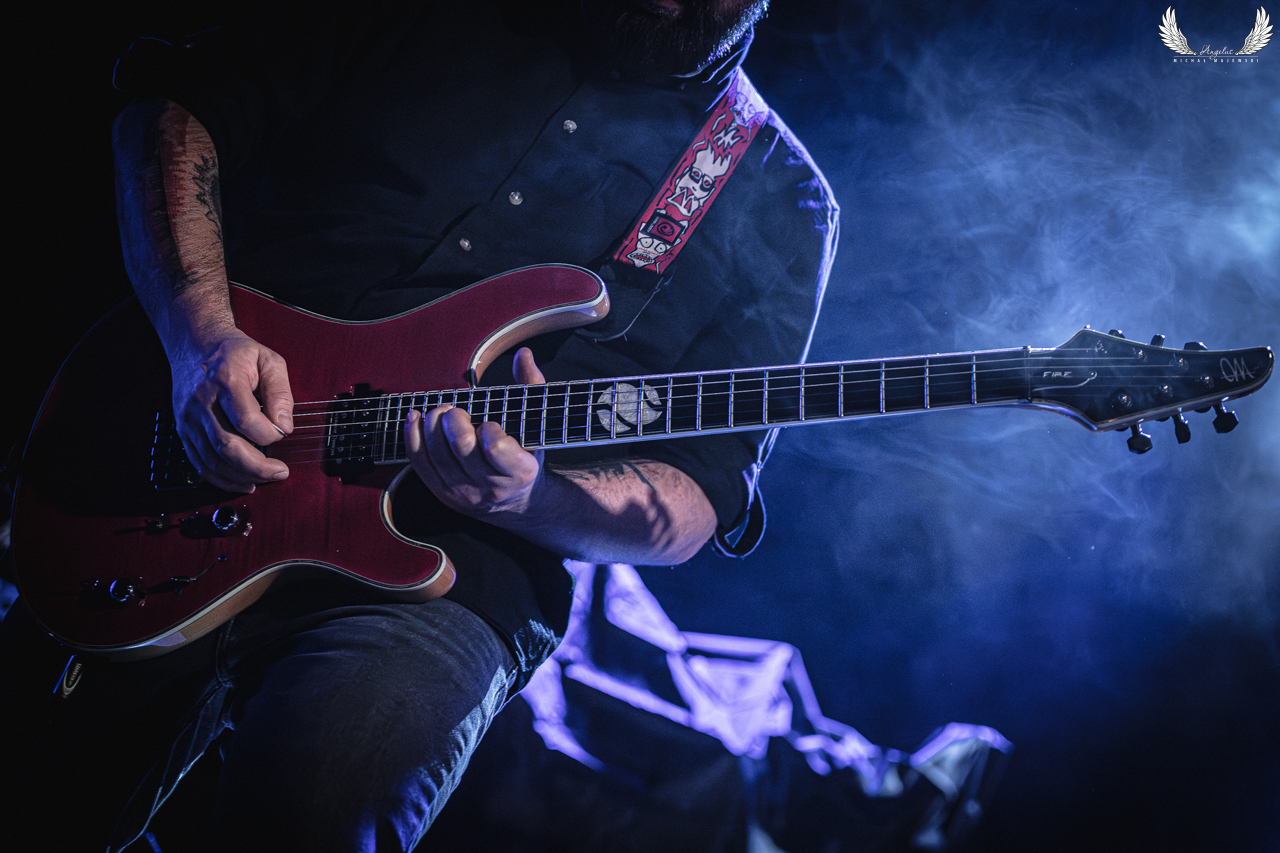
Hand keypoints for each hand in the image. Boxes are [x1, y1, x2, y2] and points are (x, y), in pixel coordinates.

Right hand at [170, 329, 293, 491]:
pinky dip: (222, 479)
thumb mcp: (268, 360)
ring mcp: (189, 418)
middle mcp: (202, 401)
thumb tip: (284, 426)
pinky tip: (243, 482)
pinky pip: (200, 463)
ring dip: (241, 477)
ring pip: (213, 460)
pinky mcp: (184, 430)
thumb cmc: (235, 353)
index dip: (269, 434)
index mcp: (225, 380)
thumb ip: (281, 392)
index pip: (246, 420)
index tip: (283, 433)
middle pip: (227, 446)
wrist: (195, 345)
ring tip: (265, 479)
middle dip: (257, 466)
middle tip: (280, 472)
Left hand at [405, 347, 544, 516]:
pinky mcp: (441, 492)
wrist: (515, 503)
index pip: (496, 448)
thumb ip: (531, 387)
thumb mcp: (536, 426)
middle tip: (456, 411)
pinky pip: (419, 462)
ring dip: (433, 424)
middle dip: (454, 420)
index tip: (489, 423)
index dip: (488, 428)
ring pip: (436, 453)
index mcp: (519, 472)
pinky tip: (416, 417)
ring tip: (441, 412)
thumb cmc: (525, 456)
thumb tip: (524, 354)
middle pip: (461, 447)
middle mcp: (490, 487)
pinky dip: (413, 435)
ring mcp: (463, 492)